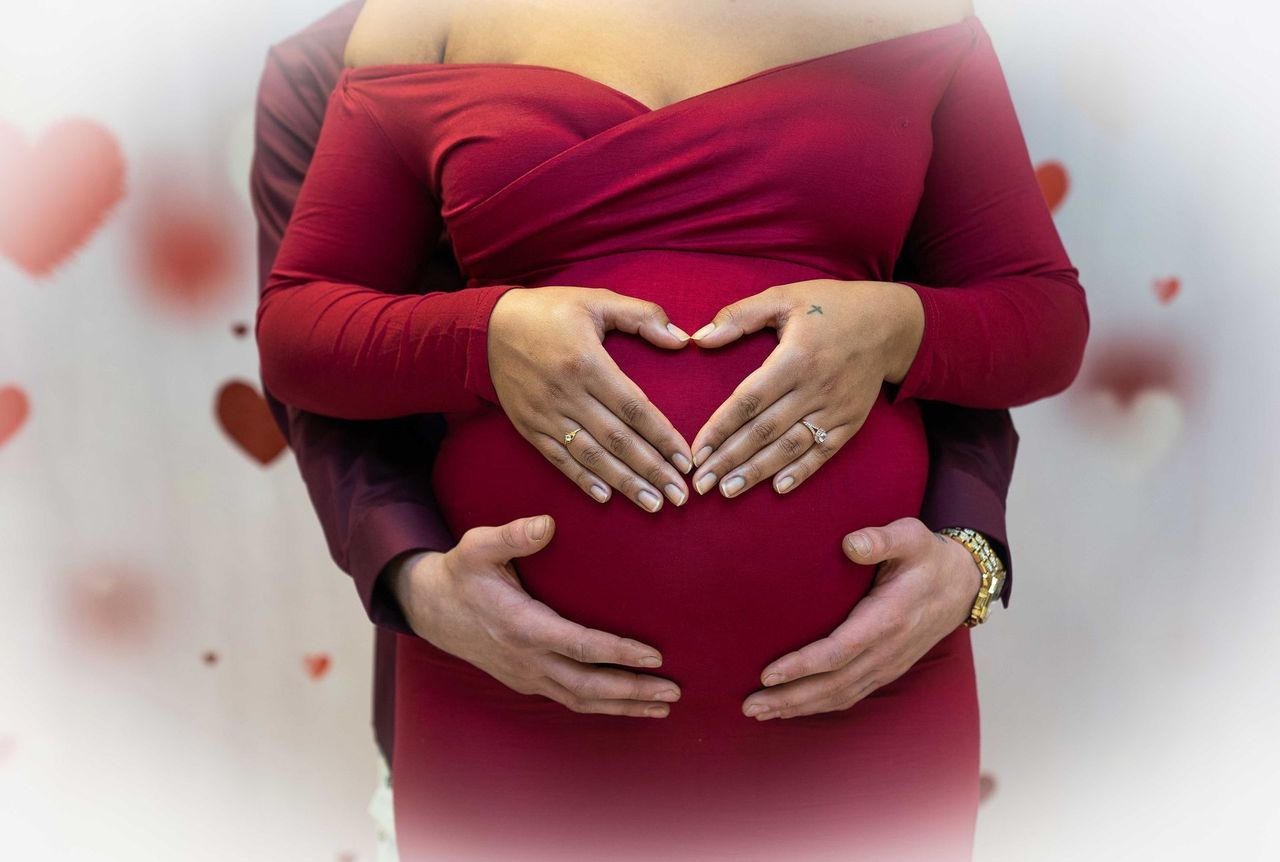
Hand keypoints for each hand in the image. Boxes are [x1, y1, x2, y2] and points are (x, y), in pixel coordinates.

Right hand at [389, 513, 681, 717]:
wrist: (430, 608)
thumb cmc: (462, 573)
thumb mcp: (478, 547)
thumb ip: (512, 535)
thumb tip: (547, 523)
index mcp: (523, 626)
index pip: (581, 646)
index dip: (619, 654)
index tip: (655, 656)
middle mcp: (528, 659)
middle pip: (589, 686)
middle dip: (633, 691)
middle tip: (674, 691)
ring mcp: (527, 675)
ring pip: (581, 700)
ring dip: (624, 705)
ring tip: (663, 705)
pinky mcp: (527, 680)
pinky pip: (570, 699)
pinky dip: (602, 706)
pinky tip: (628, 704)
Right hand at [488, 286, 694, 511]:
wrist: (487, 328)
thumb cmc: (549, 311)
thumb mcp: (596, 300)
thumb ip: (642, 316)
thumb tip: (682, 339)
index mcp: (587, 363)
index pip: (634, 408)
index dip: (662, 437)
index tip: (685, 460)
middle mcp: (567, 394)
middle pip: (617, 440)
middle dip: (652, 470)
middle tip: (679, 496)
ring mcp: (545, 414)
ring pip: (591, 456)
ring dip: (624, 483)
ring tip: (653, 503)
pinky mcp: (529, 427)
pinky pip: (558, 459)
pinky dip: (582, 480)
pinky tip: (605, 498)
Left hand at [685, 279, 923, 497]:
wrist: (893, 323)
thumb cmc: (831, 306)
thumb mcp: (784, 297)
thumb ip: (740, 316)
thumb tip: (699, 337)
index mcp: (795, 358)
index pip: (748, 401)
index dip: (720, 428)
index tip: (697, 451)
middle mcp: (815, 388)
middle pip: (764, 431)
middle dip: (729, 460)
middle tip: (701, 483)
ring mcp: (835, 408)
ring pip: (790, 447)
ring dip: (757, 472)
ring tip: (728, 491)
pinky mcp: (851, 421)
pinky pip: (823, 452)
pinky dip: (802, 472)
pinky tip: (778, 489)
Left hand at [741, 517, 979, 720]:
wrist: (963, 584)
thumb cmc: (928, 556)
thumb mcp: (911, 536)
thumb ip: (881, 539)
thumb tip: (850, 543)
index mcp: (889, 618)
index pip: (840, 651)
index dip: (803, 666)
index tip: (767, 673)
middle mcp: (888, 650)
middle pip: (834, 684)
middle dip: (790, 697)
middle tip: (749, 704)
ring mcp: (888, 665)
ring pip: (840, 695)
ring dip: (799, 706)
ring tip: (760, 711)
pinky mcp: (886, 670)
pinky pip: (851, 695)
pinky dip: (819, 706)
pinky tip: (791, 708)